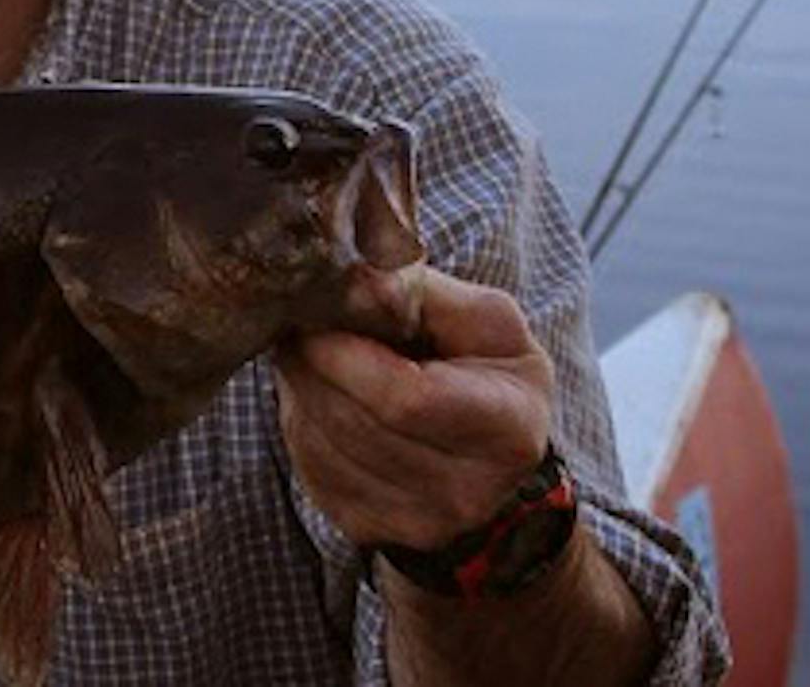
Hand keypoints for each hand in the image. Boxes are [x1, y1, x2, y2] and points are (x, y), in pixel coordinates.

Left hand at [274, 266, 552, 550]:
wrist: (486, 461)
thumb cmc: (486, 373)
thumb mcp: (485, 322)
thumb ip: (421, 293)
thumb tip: (352, 279)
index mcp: (508, 429)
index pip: (405, 397)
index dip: (345, 353)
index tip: (317, 314)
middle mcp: (465, 491)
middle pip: (351, 418)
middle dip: (312, 362)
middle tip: (303, 323)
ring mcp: (414, 521)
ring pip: (318, 441)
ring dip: (301, 388)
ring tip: (313, 353)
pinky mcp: (366, 529)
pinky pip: (307, 464)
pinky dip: (302, 421)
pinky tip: (322, 395)